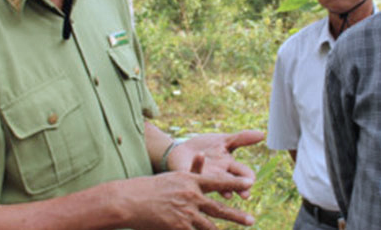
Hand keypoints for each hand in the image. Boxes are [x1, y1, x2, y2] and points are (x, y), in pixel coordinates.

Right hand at [116, 168, 255, 229]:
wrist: (128, 201)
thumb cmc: (148, 188)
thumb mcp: (172, 177)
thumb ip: (190, 174)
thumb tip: (202, 157)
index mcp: (191, 181)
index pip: (218, 181)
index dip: (235, 182)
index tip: (251, 182)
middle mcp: (192, 196)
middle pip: (219, 209)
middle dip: (237, 216)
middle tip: (252, 219)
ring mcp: (186, 213)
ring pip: (210, 226)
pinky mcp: (179, 227)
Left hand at [168, 130, 263, 198]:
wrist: (181, 150)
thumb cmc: (205, 148)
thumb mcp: (225, 141)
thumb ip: (242, 138)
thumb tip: (263, 134)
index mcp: (229, 167)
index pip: (243, 174)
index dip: (248, 178)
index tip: (252, 181)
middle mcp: (219, 175)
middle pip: (232, 183)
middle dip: (239, 189)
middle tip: (245, 195)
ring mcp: (205, 178)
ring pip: (216, 185)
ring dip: (222, 188)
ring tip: (228, 194)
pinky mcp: (190, 175)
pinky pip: (194, 171)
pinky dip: (198, 163)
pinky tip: (201, 155)